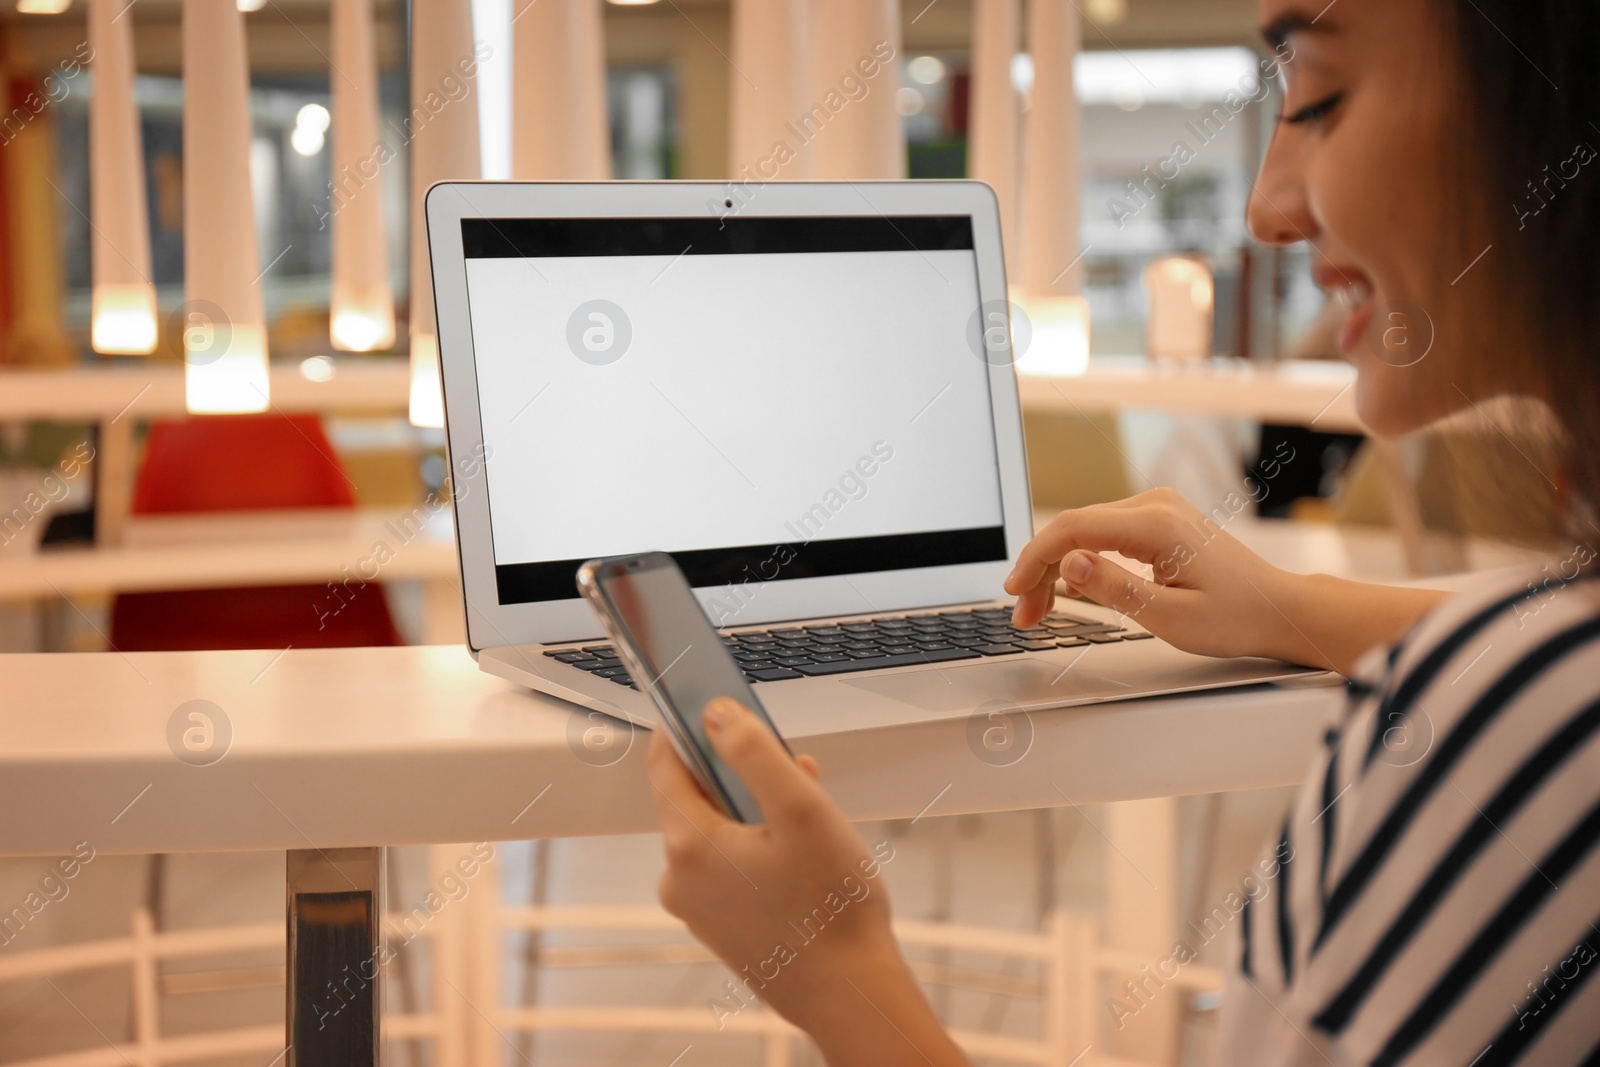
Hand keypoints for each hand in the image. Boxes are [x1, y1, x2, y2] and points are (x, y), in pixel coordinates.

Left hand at [648, 700, 969, 1065]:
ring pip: (717, 833)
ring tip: (809, 820)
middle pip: (696, 797)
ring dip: (755, 812)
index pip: (666, 764)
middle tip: (793, 773)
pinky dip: (756, 848)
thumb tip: (717, 715)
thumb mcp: (801, 808)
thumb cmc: (832, 910)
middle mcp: (680, 879)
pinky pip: (727, 867)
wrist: (850, 994)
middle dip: (741, 775)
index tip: (713, 705)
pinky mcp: (720, 927)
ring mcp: (697, 907)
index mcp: (690, 845)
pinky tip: (801, 857)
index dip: (687, 727)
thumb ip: (755, 752)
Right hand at [1003, 487, 1299, 662]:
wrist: (1277, 609)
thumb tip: (1070, 564)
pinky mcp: (1157, 520)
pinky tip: (1069, 589)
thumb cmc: (1236, 617)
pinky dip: (1080, 560)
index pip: (1072, 529)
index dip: (1034, 559)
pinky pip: (1102, 533)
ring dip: (1057, 567)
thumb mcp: (1171, 617)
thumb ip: (1115, 589)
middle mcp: (1154, 506)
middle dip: (1041, 571)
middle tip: (1026, 615)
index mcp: (1156, 524)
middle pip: (1072, 528)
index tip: (1015, 590)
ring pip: (1083, 531)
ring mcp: (1156, 509)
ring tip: (1042, 609)